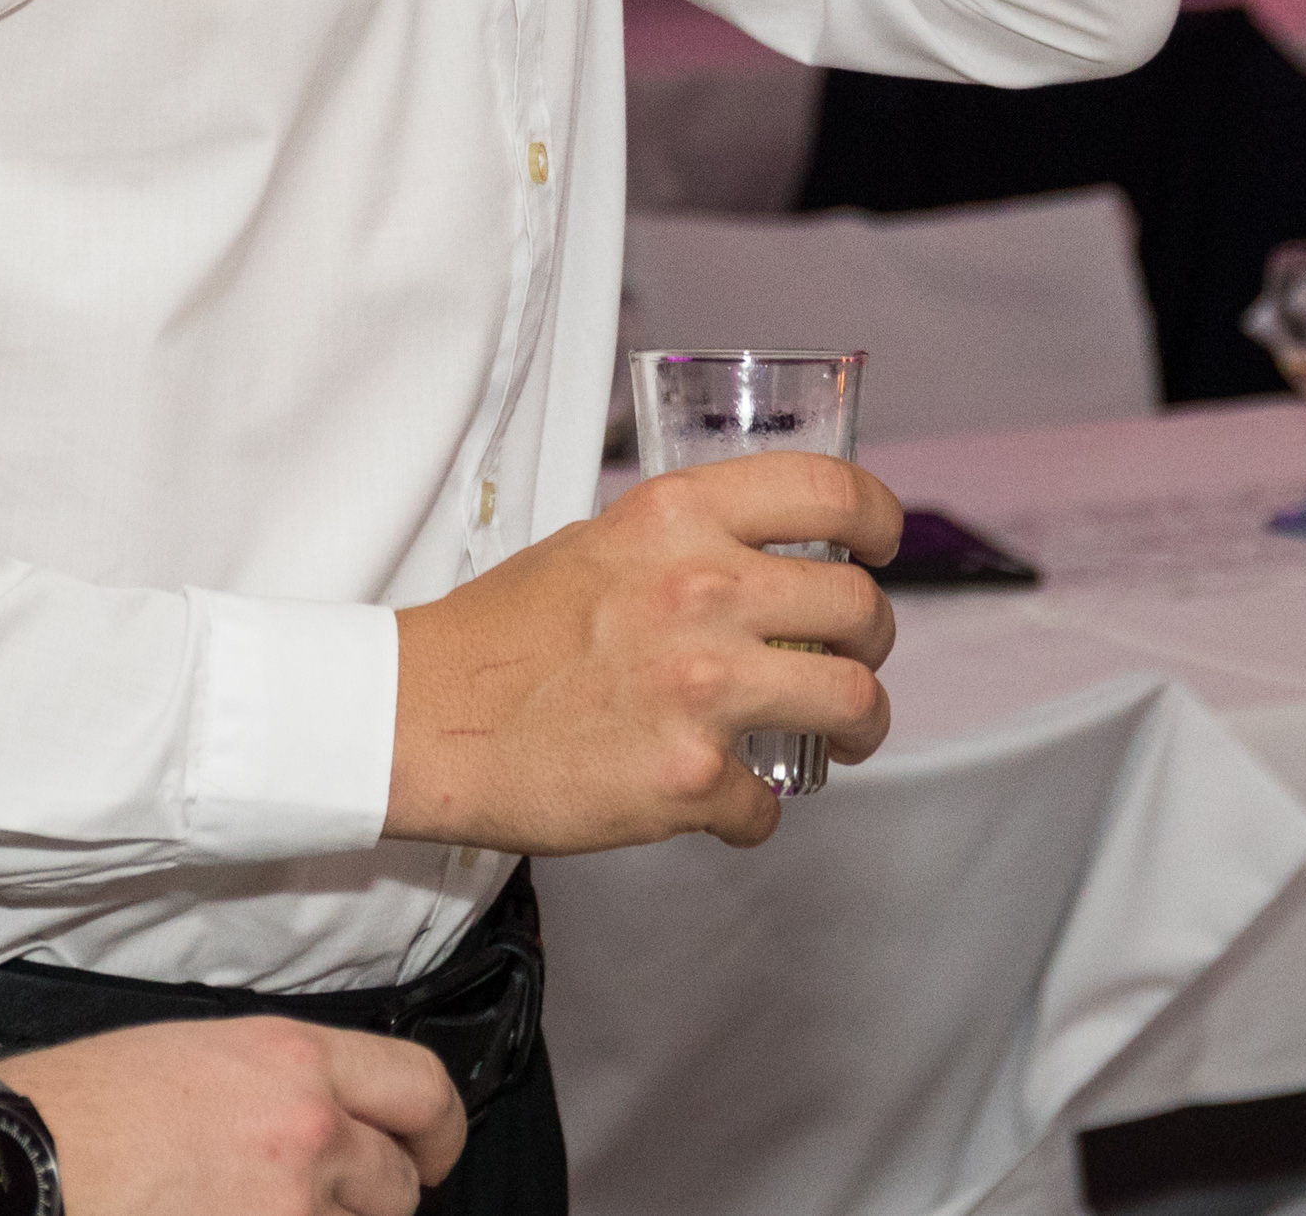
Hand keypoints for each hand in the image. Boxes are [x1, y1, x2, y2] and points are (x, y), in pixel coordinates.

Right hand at [0, 1020, 464, 1215]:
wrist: (13, 1167)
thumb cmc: (79, 1110)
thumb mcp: (197, 1056)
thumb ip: (281, 1085)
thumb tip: (324, 1125)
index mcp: (294, 1062)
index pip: (422, 1088)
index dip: (438, 1130)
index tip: (430, 1153)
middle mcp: (308, 1135)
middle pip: (398, 1185)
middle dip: (369, 1200)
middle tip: (319, 1201)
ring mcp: (288, 1214)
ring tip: (248, 1209)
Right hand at [386, 453, 898, 854]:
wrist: (423, 719)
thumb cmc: (501, 634)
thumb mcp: (597, 543)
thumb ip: (684, 545)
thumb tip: (758, 564)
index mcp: (679, 518)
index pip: (830, 493)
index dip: (879, 520)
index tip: (882, 547)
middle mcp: (704, 591)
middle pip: (861, 608)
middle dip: (875, 642)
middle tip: (857, 661)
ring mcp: (703, 687)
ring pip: (855, 703)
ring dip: (859, 727)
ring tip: (838, 738)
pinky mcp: (689, 777)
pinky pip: (768, 804)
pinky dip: (751, 813)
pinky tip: (720, 804)